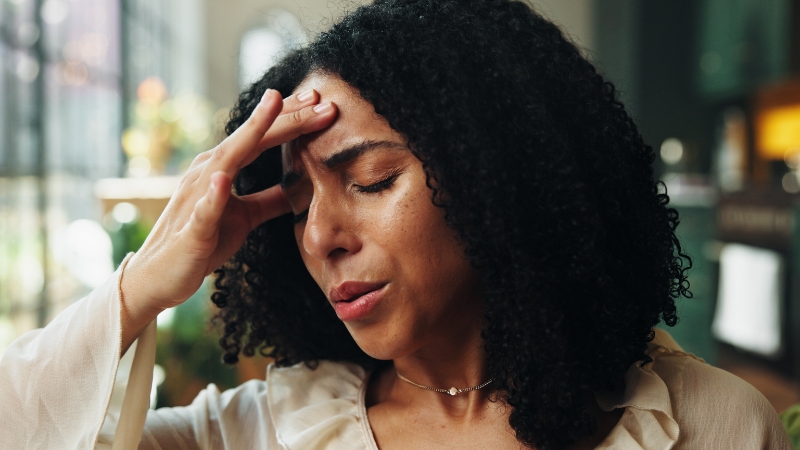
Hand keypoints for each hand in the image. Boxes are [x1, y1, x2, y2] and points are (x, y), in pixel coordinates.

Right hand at [119, 89, 336, 345]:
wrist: (159, 276)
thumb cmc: (202, 243)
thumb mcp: (245, 218)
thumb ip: (270, 200)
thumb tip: (301, 187)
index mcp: (222, 168)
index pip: (262, 137)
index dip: (291, 119)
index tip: (321, 101)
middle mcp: (208, 172)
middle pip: (251, 138)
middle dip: (285, 117)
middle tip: (319, 98)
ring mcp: (197, 197)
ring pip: (228, 159)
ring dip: (253, 133)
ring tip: (275, 105)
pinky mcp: (193, 229)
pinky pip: (204, 209)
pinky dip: (214, 194)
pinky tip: (224, 179)